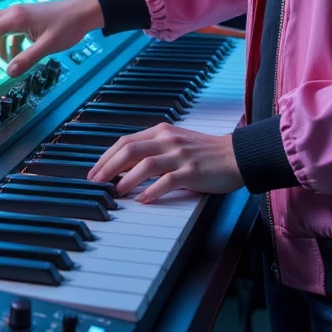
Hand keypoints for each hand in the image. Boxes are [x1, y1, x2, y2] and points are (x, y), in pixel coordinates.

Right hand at [0, 0, 103, 74]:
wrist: (82, 12)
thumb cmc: (68, 27)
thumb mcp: (49, 46)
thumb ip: (27, 59)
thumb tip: (7, 72)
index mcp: (15, 18)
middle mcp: (11, 12)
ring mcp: (16, 14)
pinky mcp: (22, 18)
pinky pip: (3, 30)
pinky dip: (0, 44)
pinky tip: (9, 58)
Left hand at [87, 125, 243, 203]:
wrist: (236, 155)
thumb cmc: (205, 152)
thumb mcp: (176, 142)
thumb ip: (153, 149)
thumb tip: (125, 165)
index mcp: (162, 131)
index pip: (126, 141)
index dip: (106, 157)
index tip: (94, 171)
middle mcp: (168, 140)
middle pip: (130, 150)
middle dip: (108, 167)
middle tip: (96, 182)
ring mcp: (180, 156)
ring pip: (145, 165)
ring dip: (126, 179)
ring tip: (116, 191)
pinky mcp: (192, 172)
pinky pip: (166, 181)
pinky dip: (151, 191)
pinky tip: (142, 199)